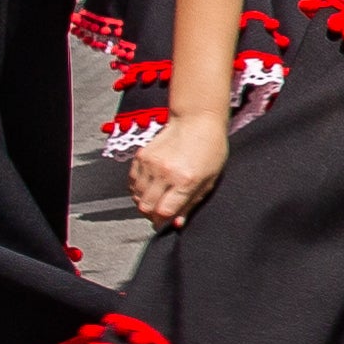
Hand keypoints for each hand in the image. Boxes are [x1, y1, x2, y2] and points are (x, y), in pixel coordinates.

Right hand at [131, 111, 227, 226]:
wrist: (197, 121)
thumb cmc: (210, 150)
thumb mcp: (210, 180)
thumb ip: (191, 202)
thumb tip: (176, 223)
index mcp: (185, 180)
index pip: (163, 212)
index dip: (163, 222)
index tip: (167, 222)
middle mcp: (165, 173)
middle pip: (146, 207)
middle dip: (152, 215)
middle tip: (161, 212)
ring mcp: (150, 164)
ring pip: (137, 197)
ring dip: (145, 202)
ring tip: (158, 198)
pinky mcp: (141, 156)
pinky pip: (132, 183)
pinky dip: (139, 190)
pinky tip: (151, 187)